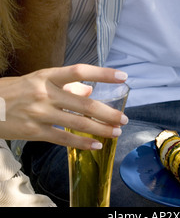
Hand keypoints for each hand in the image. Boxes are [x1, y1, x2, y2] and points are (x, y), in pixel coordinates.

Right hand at [0, 65, 128, 149]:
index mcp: (48, 75)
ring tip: (116, 132)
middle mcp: (45, 93)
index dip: (103, 73)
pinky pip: (63, 139)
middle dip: (107, 112)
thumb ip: (67, 83)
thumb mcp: (40, 79)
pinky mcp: (34, 132)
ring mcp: (40, 113)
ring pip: (77, 122)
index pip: (80, 71)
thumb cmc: (17, 90)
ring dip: (100, 129)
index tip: (123, 77)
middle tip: (124, 118)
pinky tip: (96, 145)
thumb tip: (91, 89)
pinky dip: (82, 143)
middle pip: (84, 103)